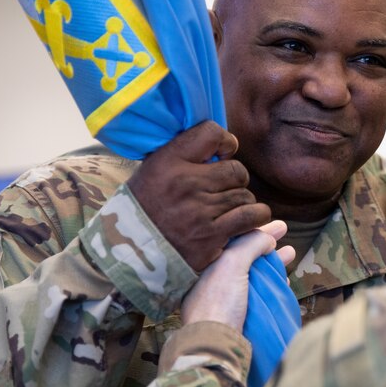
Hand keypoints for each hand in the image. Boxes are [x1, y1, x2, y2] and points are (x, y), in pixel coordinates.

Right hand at [127, 122, 270, 270]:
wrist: (130, 253)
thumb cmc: (144, 208)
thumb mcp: (153, 171)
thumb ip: (184, 155)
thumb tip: (222, 146)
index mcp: (167, 162)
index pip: (211, 133)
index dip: (225, 142)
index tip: (223, 154)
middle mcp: (186, 183)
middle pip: (236, 169)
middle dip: (235, 179)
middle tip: (224, 189)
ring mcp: (200, 211)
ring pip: (245, 195)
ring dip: (242, 201)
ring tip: (228, 208)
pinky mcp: (211, 237)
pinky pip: (250, 217)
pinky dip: (255, 216)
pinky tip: (248, 218)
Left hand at [181, 220, 293, 328]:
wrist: (215, 343)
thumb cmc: (219, 301)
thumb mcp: (232, 264)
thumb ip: (250, 244)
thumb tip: (268, 238)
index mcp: (204, 263)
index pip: (233, 238)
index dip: (256, 228)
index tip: (278, 224)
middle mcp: (211, 277)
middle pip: (243, 253)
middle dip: (266, 242)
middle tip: (285, 232)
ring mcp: (223, 296)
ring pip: (251, 272)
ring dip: (272, 262)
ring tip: (291, 254)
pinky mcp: (234, 312)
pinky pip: (255, 291)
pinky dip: (269, 284)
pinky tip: (283, 281)